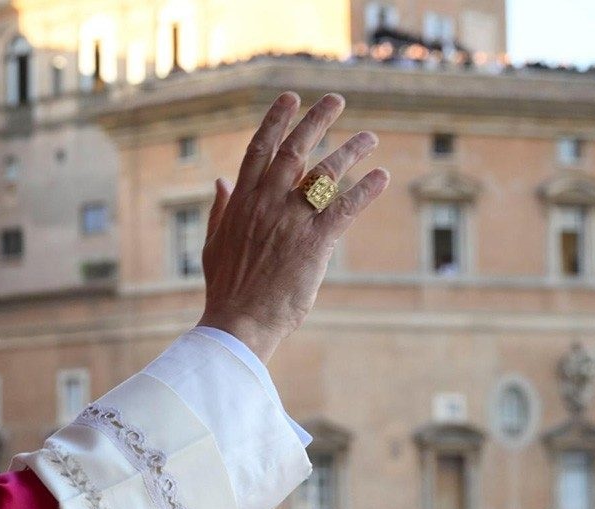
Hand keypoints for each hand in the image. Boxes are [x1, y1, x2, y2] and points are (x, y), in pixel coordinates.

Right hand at [198, 92, 389, 362]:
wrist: (238, 322)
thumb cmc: (226, 288)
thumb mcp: (213, 243)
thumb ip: (220, 208)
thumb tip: (220, 181)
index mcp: (241, 202)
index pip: (259, 149)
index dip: (276, 120)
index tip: (290, 99)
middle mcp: (267, 203)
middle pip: (295, 150)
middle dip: (316, 120)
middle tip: (335, 99)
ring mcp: (291, 221)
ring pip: (325, 174)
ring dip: (350, 150)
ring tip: (369, 137)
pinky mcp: (315, 242)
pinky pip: (345, 207)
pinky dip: (366, 189)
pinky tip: (381, 176)